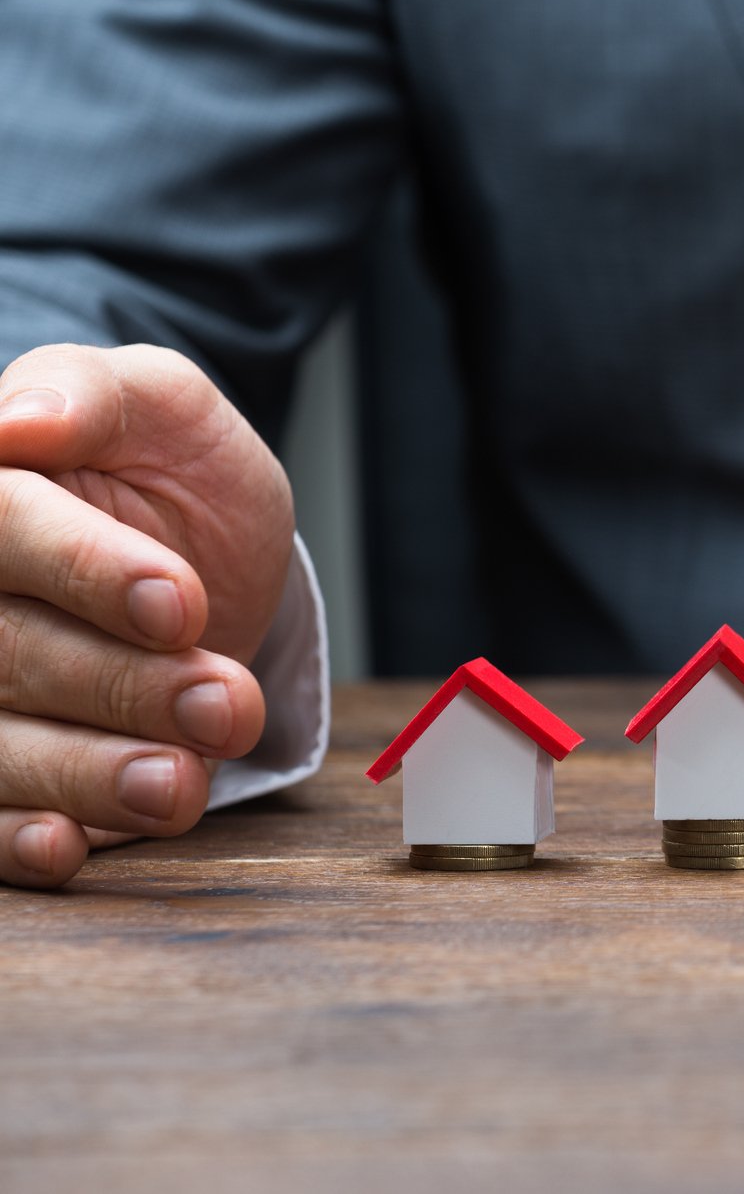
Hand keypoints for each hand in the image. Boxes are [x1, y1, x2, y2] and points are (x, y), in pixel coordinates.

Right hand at [0, 345, 290, 888]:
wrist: (196, 552)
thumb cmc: (166, 470)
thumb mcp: (162, 407)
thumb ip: (95, 394)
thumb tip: (21, 418)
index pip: (2, 528)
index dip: (85, 570)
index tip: (181, 605)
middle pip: (2, 650)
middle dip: (120, 687)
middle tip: (226, 706)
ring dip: (85, 772)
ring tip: (181, 785)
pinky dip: (12, 838)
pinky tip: (68, 845)